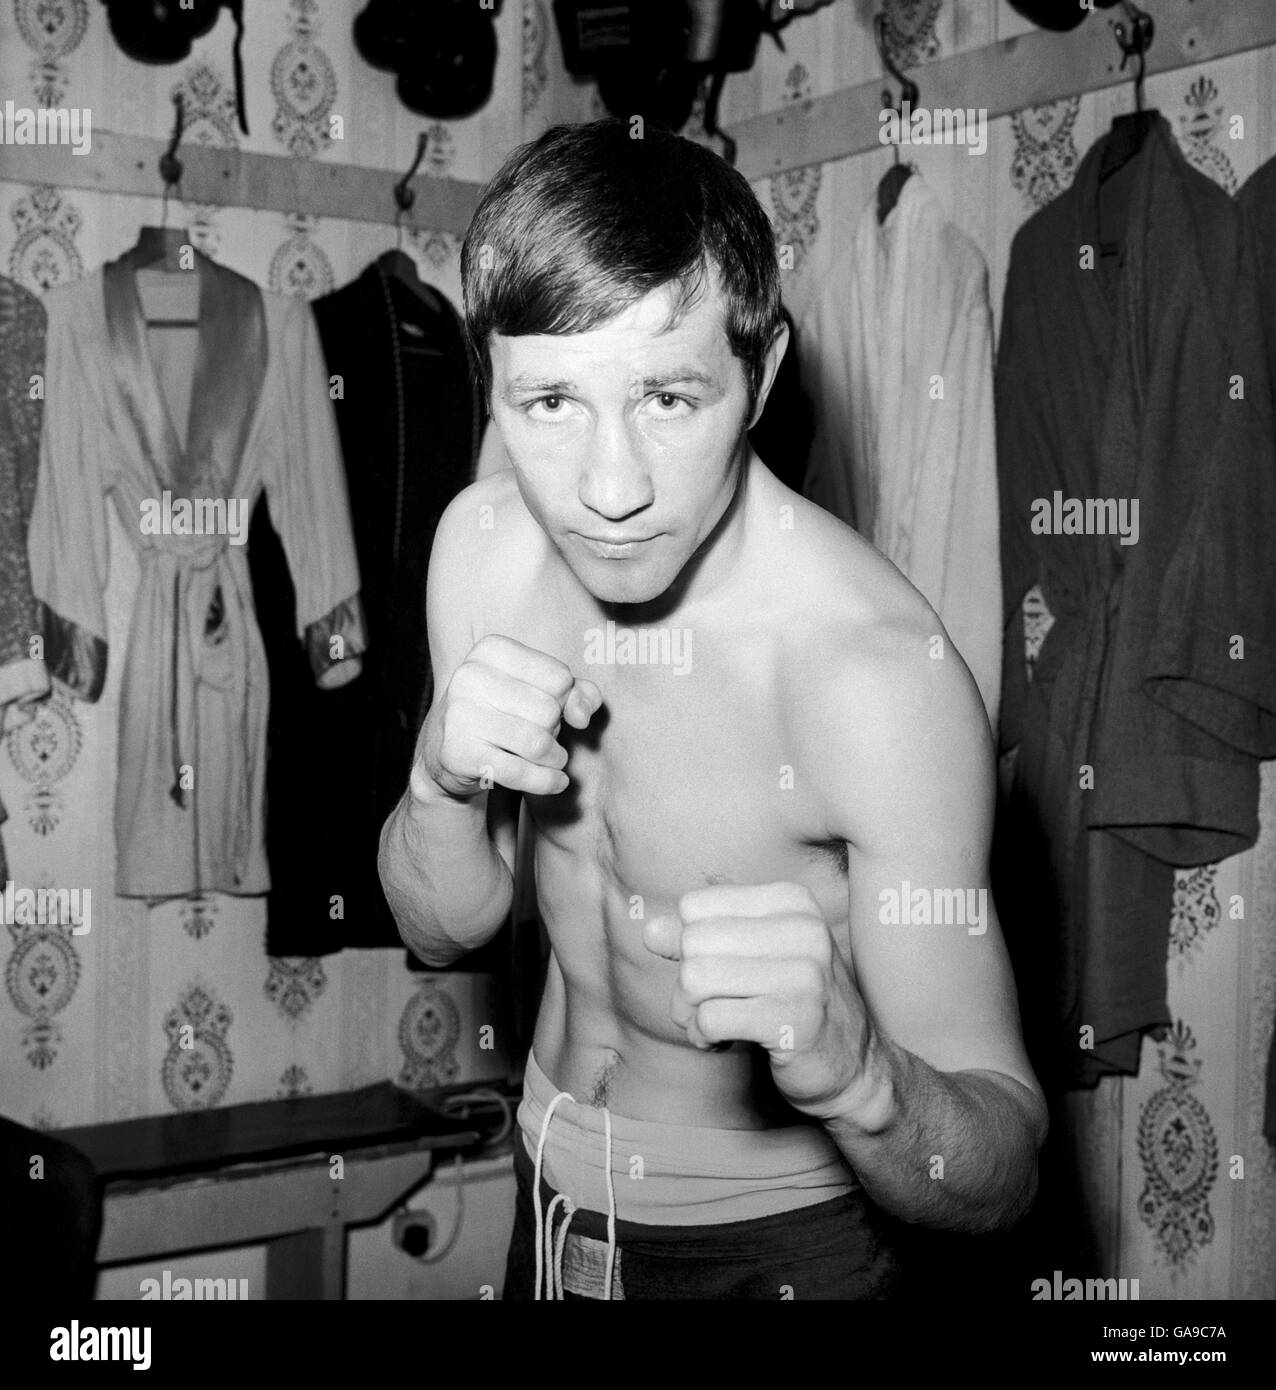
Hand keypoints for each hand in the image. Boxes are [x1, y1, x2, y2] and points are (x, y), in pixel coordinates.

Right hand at [413, 635, 601, 799]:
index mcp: (491, 650)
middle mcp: (469, 676)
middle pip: (549, 710)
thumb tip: (582, 716)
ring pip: (537, 743)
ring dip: (555, 758)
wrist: (446, 748)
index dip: (565, 699)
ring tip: (550, 759)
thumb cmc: (503, 712)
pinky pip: (520, 773)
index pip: (559, 677)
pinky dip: (546, 782)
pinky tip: (555, 782)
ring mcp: (460, 715)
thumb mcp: (540, 690)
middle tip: (539, 734)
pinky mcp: (459, 753)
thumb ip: (577, 693)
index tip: (548, 707)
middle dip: (555, 729)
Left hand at [643, 881, 879, 1122]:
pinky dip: (703, 1036)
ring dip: (690, 1013)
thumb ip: (698, 938)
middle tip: (707, 1007)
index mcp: (790, 901)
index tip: (715, 971)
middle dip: (685, 984)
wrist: (852, 1066)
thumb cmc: (791, 1004)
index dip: (688, 944)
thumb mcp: (748, 958)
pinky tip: (726, 1042)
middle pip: (691, 942)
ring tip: (713, 1025)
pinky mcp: (795, 1019)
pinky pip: (709, 1018)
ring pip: (694, 978)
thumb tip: (651, 930)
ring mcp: (805, 974)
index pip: (694, 906)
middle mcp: (803, 929)